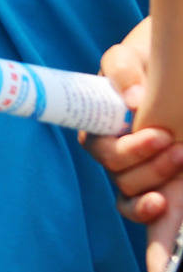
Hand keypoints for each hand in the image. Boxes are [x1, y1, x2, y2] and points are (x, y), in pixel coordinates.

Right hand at [84, 19, 182, 220]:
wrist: (166, 68)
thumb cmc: (143, 62)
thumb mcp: (129, 56)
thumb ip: (122, 70)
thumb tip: (133, 99)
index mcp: (98, 126)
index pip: (102, 149)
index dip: (129, 150)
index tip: (160, 135)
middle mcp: (111, 153)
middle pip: (120, 174)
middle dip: (151, 164)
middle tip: (178, 145)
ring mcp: (133, 171)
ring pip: (132, 193)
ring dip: (158, 180)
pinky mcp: (154, 185)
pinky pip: (141, 209)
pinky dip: (149, 215)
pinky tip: (166, 206)